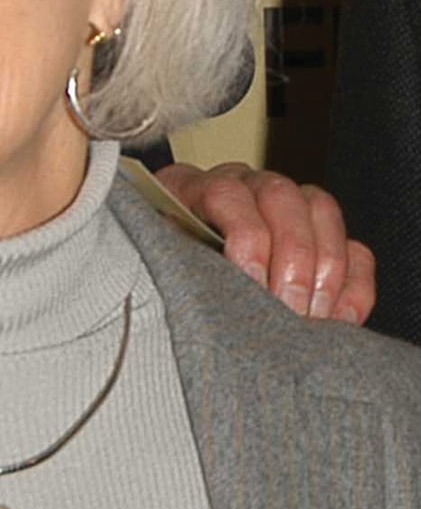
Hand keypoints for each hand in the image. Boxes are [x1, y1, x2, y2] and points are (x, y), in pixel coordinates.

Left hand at [155, 161, 375, 323]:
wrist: (166, 280)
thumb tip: (190, 301)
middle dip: (291, 259)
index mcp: (196, 189)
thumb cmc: (159, 275)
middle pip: (283, 199)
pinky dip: (354, 286)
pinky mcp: (322, 238)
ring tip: (309, 321)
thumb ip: (168, 273)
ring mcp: (287, 206)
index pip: (227, 194)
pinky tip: (338, 321)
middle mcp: (244, 187)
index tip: (251, 283)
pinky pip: (355, 249)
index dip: (245, 237)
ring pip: (322, 213)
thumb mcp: (153, 269)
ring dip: (324, 272)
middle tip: (286, 310)